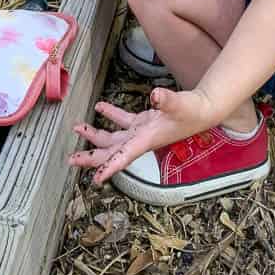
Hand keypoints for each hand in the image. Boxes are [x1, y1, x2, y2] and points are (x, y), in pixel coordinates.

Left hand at [69, 87, 214, 184]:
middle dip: (91, 156)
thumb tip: (155, 95)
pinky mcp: (144, 122)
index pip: (124, 157)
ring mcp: (141, 132)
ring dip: (95, 134)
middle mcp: (140, 140)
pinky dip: (110, 115)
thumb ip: (167, 99)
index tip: (95, 179)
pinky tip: (100, 107)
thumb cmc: (193, 111)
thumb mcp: (180, 104)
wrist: (203, 110)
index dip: (109, 168)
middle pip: (111, 152)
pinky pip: (122, 121)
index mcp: (146, 140)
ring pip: (113, 138)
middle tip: (71, 159)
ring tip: (78, 127)